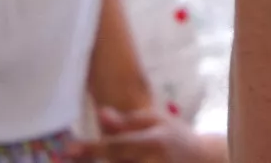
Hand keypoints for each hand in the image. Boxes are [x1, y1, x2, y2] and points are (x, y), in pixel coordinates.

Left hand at [67, 107, 226, 162]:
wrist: (201, 159)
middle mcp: (152, 162)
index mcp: (154, 142)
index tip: (69, 149)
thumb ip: (127, 120)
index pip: (117, 146)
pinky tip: (115, 158)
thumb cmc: (174, 135)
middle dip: (95, 158)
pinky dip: (117, 162)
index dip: (92, 149)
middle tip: (74, 154)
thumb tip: (101, 113)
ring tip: (97, 153)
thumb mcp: (155, 120)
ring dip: (109, 160)